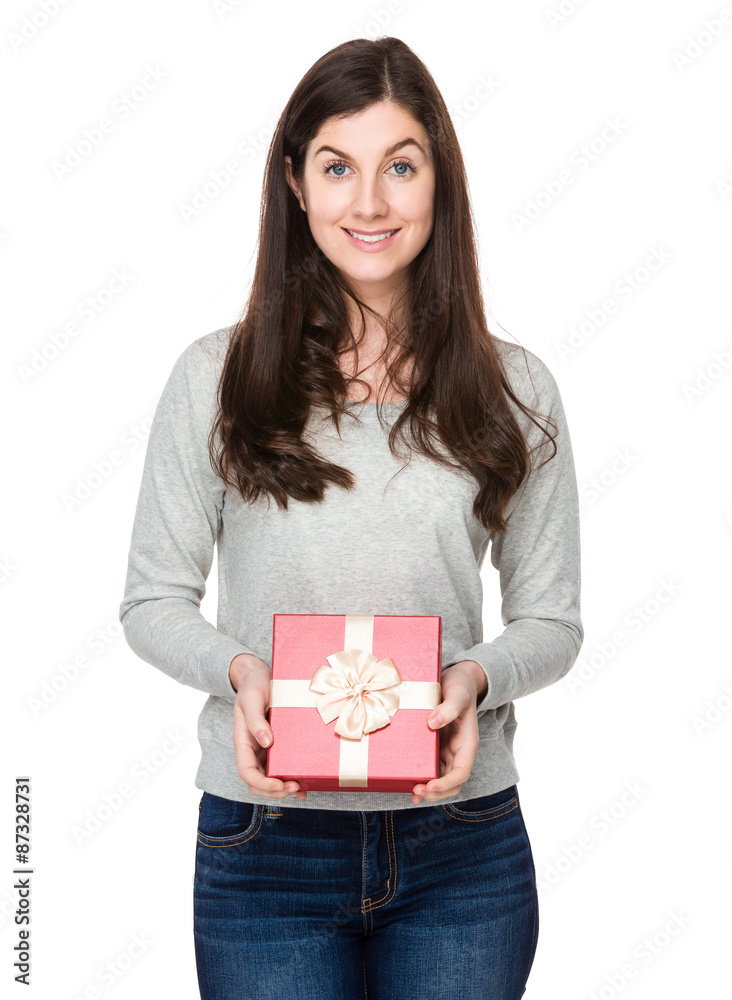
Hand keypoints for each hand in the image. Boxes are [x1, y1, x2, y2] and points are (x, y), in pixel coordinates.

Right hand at [229, 653, 306, 800]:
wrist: (260, 675)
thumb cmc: (254, 685)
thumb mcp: (251, 698)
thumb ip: (255, 719)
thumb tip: (266, 742)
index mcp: (243, 741)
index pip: (246, 772)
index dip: (262, 783)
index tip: (279, 784)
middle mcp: (252, 750)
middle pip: (257, 782)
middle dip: (274, 791)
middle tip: (294, 788)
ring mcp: (264, 750)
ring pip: (269, 779)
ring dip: (283, 789)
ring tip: (301, 789)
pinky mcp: (277, 746)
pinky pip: (281, 767)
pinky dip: (291, 778)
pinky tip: (304, 783)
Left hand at [410, 660, 486, 805]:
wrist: (456, 681)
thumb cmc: (460, 687)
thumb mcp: (457, 693)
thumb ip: (449, 707)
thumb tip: (433, 722)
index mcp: (467, 743)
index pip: (462, 772)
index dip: (447, 783)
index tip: (430, 785)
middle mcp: (457, 751)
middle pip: (452, 783)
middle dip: (436, 792)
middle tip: (416, 792)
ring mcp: (446, 751)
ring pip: (441, 780)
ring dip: (428, 790)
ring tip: (411, 793)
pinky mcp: (434, 748)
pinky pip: (429, 768)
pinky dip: (421, 778)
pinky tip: (407, 783)